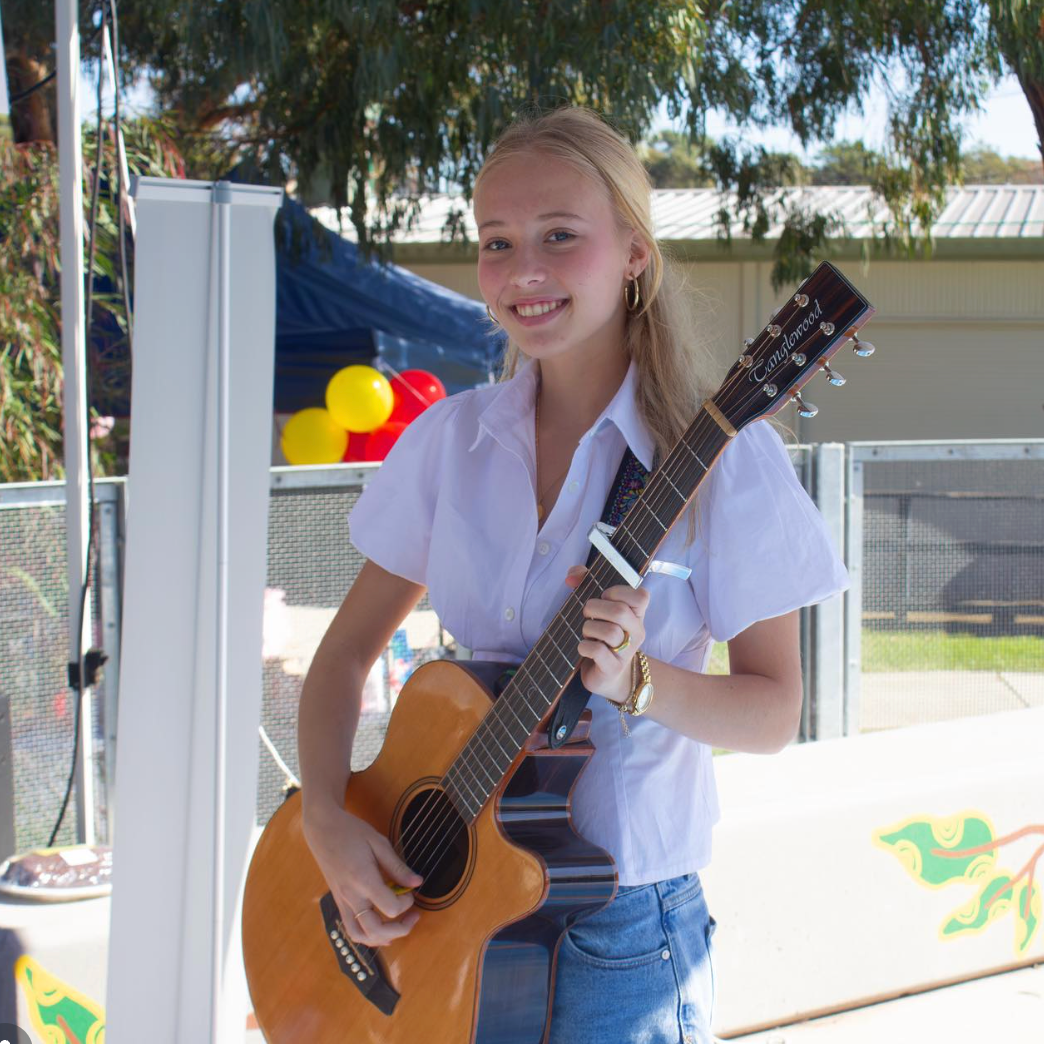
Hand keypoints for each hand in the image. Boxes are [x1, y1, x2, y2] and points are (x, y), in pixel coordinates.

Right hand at [302, 802, 423, 946]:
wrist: (322, 829)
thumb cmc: (351, 832)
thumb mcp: (379, 843)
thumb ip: (398, 866)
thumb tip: (417, 882)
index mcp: (363, 879)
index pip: (390, 907)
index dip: (406, 903)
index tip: (410, 889)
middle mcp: (350, 896)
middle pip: (375, 931)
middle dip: (400, 929)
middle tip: (414, 915)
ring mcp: (342, 902)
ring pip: (360, 936)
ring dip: (383, 938)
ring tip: (398, 926)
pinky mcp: (338, 902)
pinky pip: (352, 929)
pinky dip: (368, 934)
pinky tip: (381, 926)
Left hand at [565, 564, 649, 703]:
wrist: (608, 676)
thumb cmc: (601, 637)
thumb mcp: (598, 610)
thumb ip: (586, 584)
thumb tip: (572, 575)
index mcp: (636, 615)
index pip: (641, 596)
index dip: (618, 591)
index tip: (604, 597)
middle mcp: (636, 632)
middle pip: (620, 611)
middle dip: (595, 608)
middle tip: (587, 614)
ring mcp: (626, 652)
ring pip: (609, 632)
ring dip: (589, 629)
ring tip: (586, 633)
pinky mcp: (613, 668)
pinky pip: (598, 652)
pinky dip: (584, 647)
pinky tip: (583, 648)